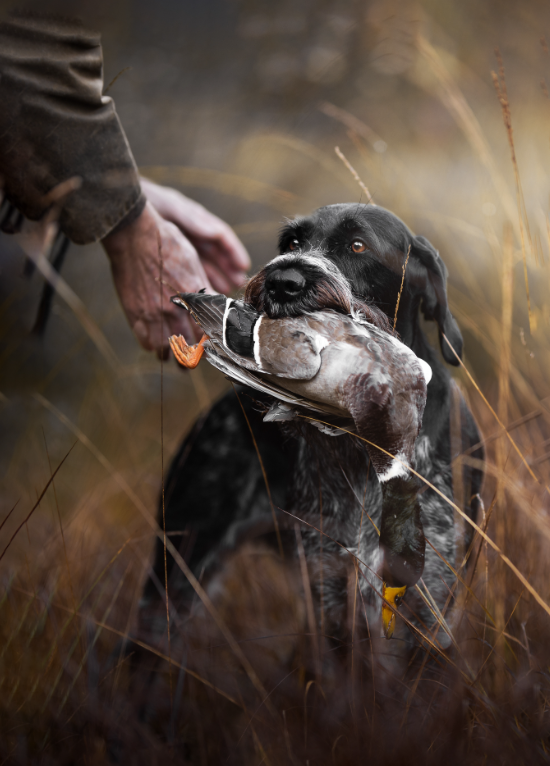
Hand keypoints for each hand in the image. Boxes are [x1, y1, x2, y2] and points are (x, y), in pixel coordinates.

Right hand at [103, 201, 212, 355]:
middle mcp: (177, 307)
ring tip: (178, 355)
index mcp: (195, 295)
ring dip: (175, 355)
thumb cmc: (167, 244)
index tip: (213, 345)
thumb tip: (217, 304)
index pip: (210, 330)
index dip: (213, 341)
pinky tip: (158, 343)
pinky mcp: (136, 314)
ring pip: (169, 350)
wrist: (135, 235)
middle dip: (196, 354)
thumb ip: (205, 288)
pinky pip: (147, 343)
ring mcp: (155, 313)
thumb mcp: (194, 264)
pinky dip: (154, 347)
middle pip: (192, 346)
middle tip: (196, 356)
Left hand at [140, 177, 249, 293]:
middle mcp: (192, 232)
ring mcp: (181, 244)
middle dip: (228, 268)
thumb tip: (217, 232)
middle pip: (215, 253)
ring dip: (214, 277)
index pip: (221, 236)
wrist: (121, 205)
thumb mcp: (172, 208)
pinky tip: (201, 292)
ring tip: (224, 292)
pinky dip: (195, 280)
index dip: (233, 251)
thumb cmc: (148, 202)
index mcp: (196, 219)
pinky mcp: (170, 255)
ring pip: (202, 263)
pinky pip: (186, 270)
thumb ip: (194, 220)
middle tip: (238, 283)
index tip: (243, 265)